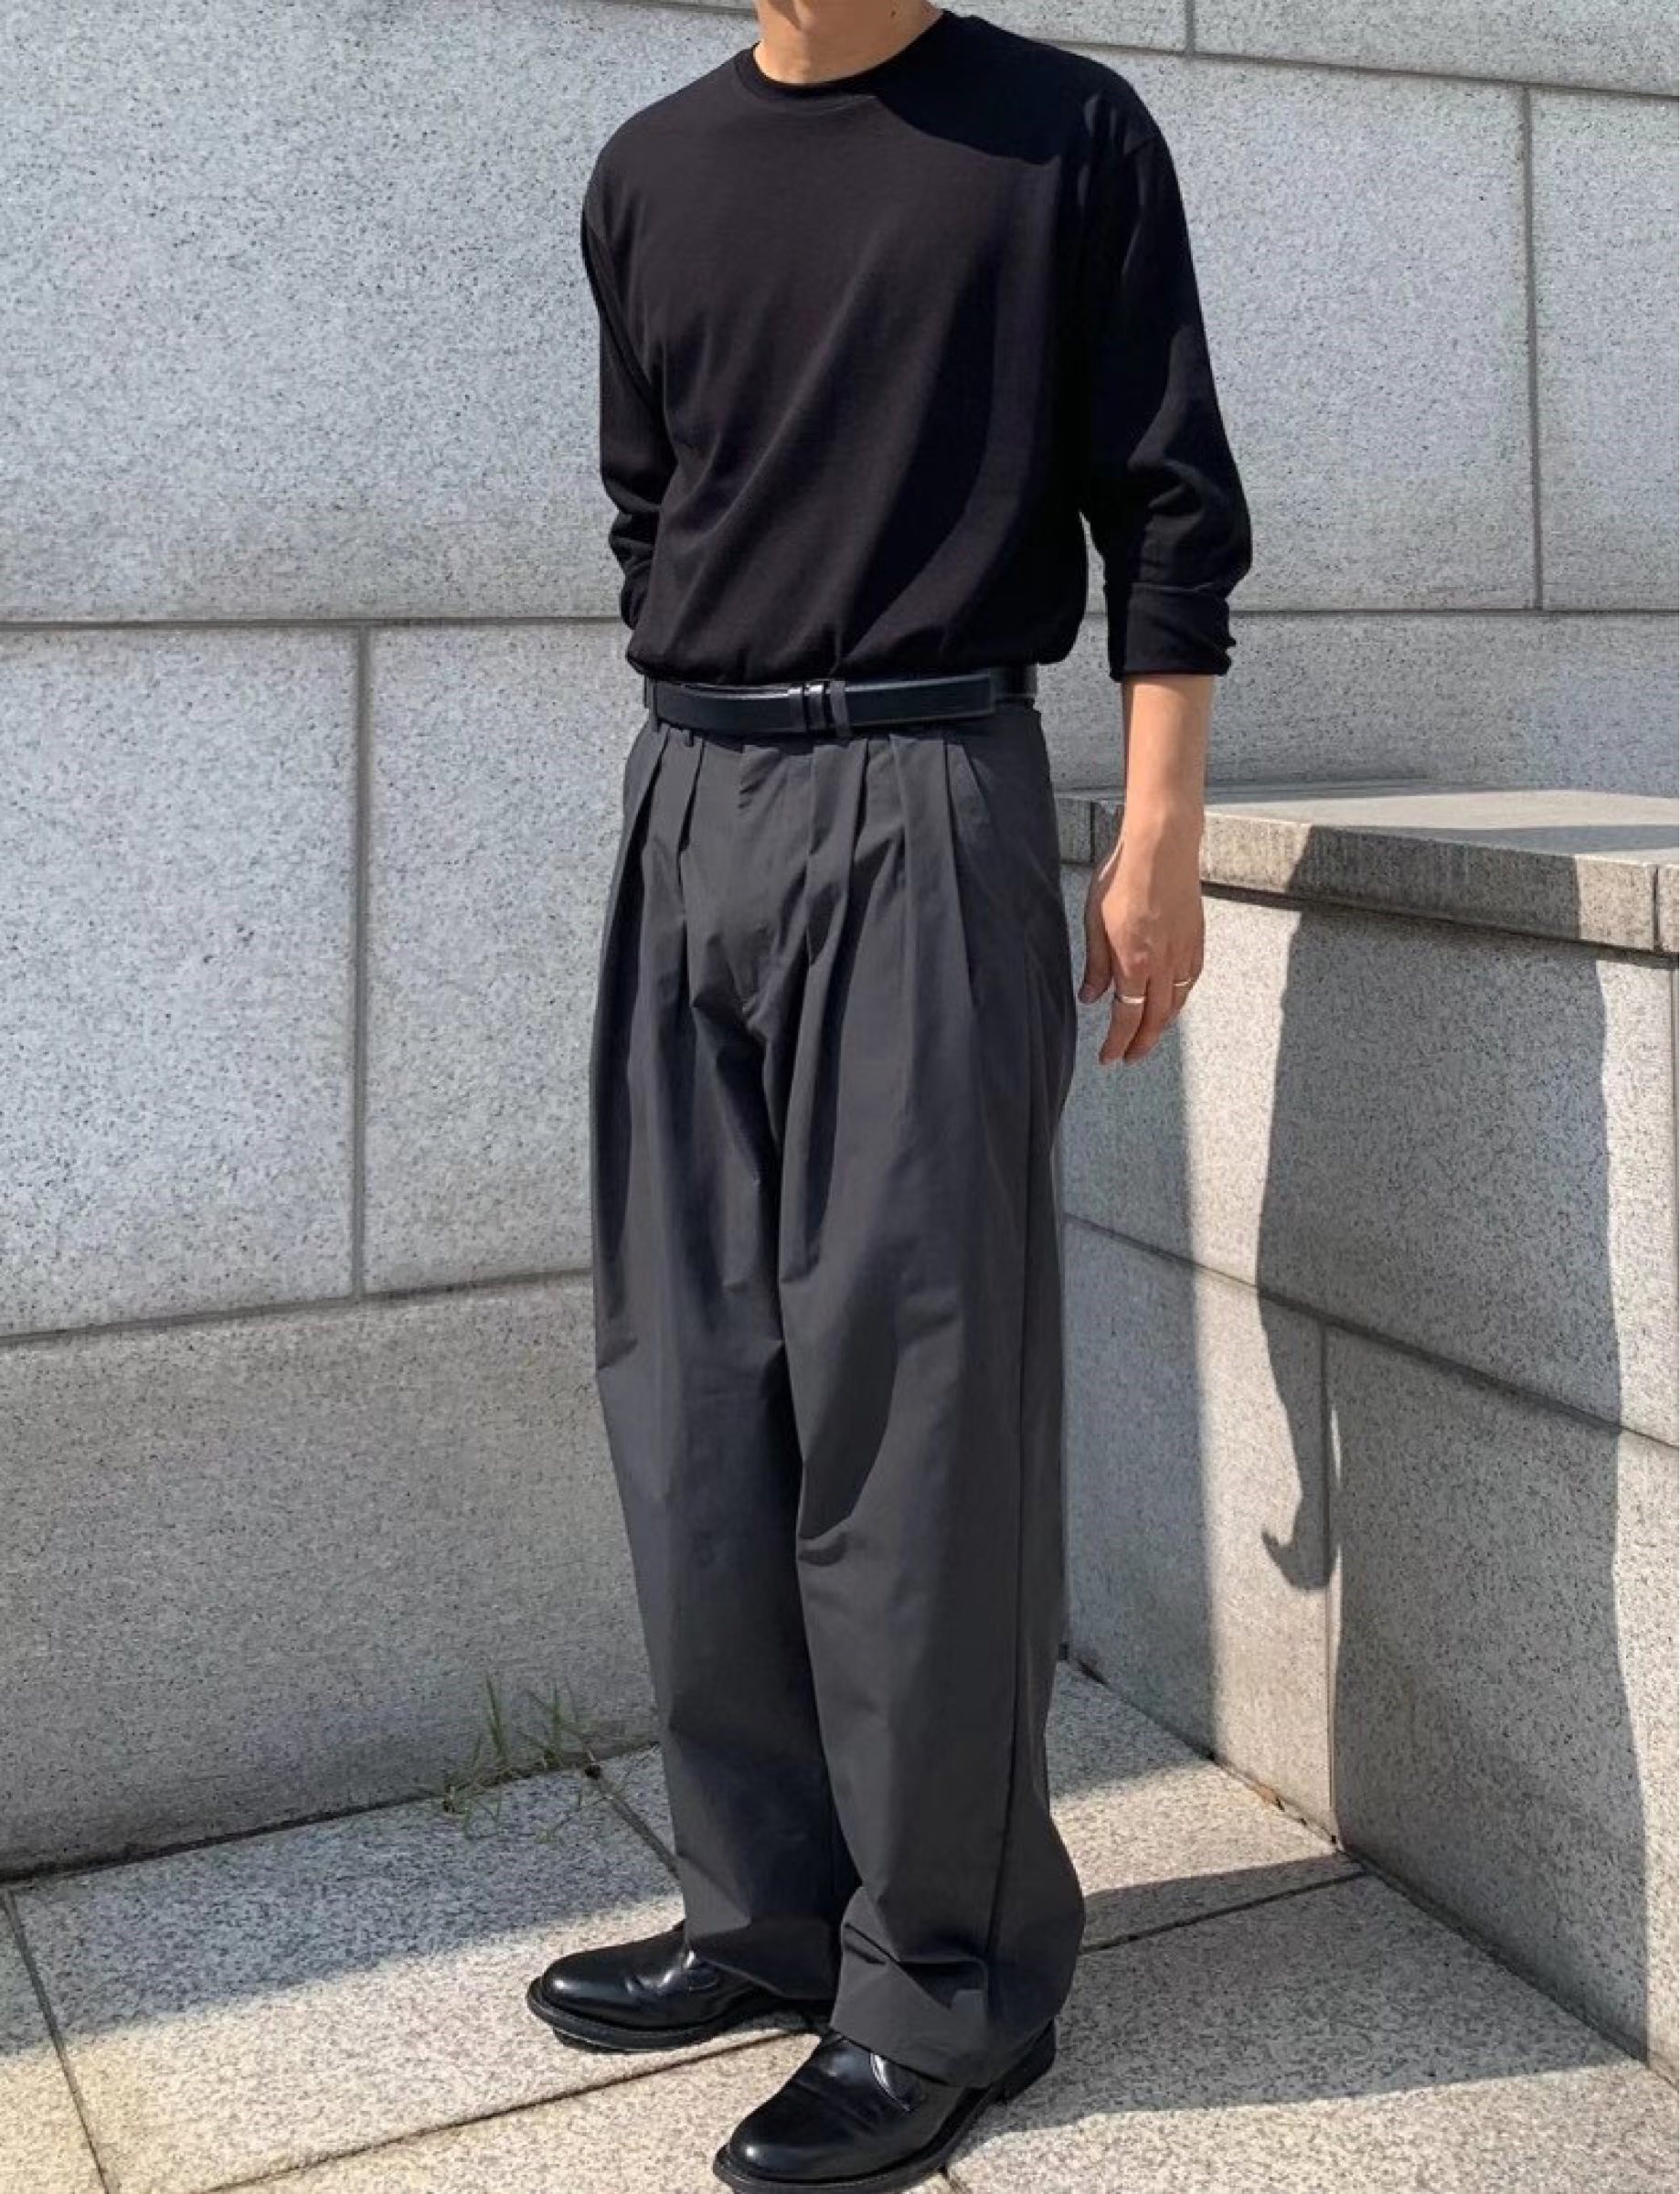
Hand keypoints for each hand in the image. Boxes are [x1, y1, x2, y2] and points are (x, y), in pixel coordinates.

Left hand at [1078, 811, 1203, 1065]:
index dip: (1117, 1042)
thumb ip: (1095, 963)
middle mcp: (1163, 964)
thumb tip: (1091, 996)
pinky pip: (1190, 981)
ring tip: (1148, 1035)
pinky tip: (1173, 1000)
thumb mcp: (1094, 920)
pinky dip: (1180, 999)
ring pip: (1176, 1003)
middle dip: (1141, 1044)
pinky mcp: (1197, 939)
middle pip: (1155, 1019)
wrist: (1162, 846)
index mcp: (1134, 962)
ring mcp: (1184, 952)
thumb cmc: (1124, 875)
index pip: (1127, 1018)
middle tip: (1129, 1058)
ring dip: (1161, 1025)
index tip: (1109, 1057)